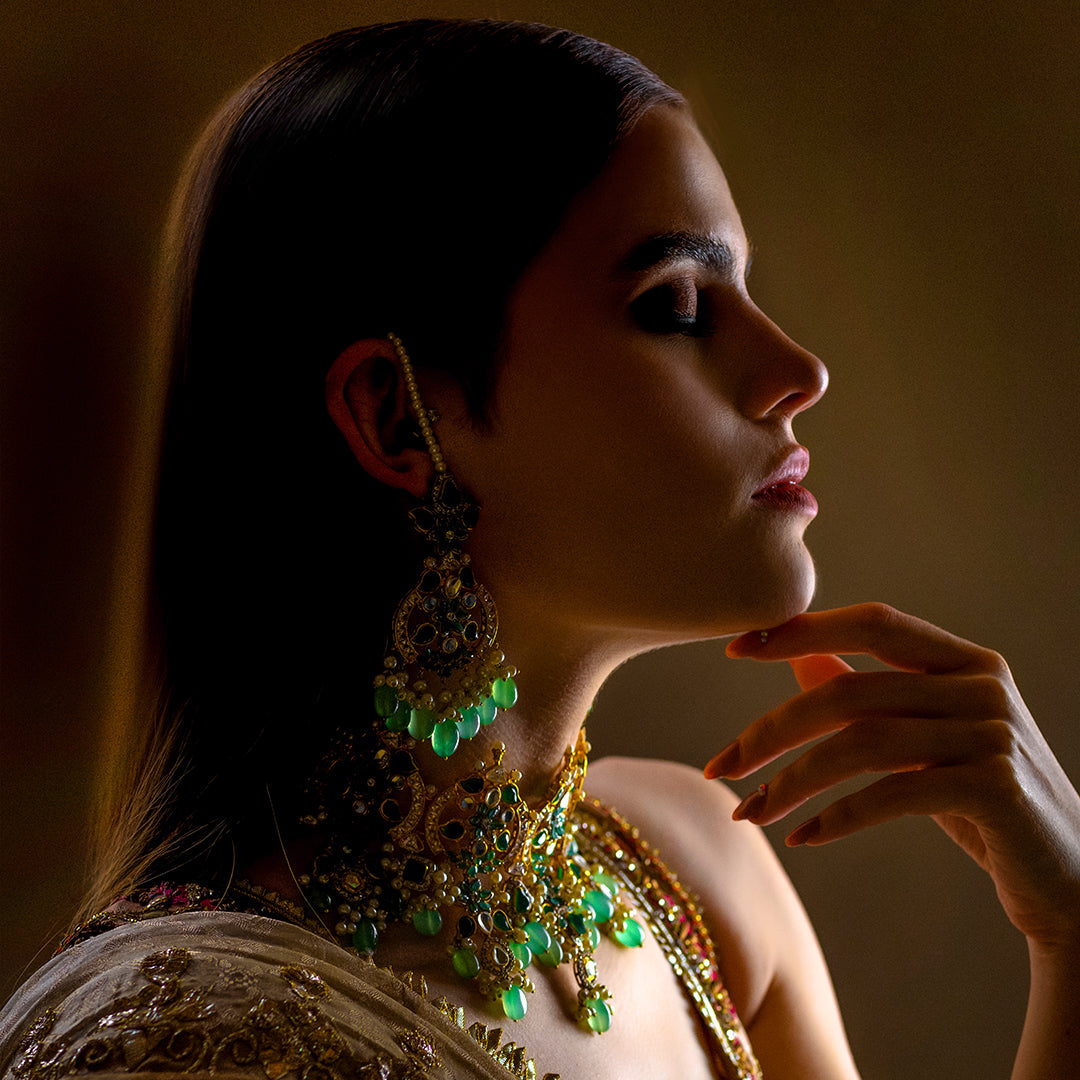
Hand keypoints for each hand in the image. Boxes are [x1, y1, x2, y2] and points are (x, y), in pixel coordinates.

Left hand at [704, 603, 1079, 950]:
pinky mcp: (993, 789)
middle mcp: (983, 685)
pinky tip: (801, 837)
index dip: (802, 628)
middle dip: (771, 728)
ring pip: (859, 744)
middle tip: (721, 764)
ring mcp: (993, 734)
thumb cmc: (985, 800)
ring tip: (749, 812)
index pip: (874, 621)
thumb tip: (798, 655)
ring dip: (790, 781)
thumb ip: (871, 693)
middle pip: (849, 690)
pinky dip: (835, 817)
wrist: (1070, 880)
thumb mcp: (927, 738)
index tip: (735, 649)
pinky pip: (889, 793)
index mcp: (967, 660)